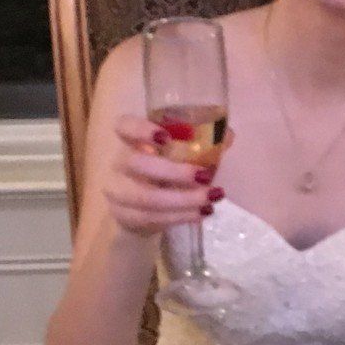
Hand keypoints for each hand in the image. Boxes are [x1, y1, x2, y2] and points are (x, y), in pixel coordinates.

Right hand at [98, 115, 225, 238]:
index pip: (124, 126)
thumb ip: (201, 143)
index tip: (166, 137)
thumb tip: (228, 136)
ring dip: (182, 200)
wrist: (140, 210)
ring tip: (210, 200)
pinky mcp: (123, 215)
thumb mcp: (179, 155)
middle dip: (174, 172)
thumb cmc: (164, 172)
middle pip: (137, 163)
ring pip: (146, 197)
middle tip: (205, 176)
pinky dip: (179, 216)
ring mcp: (117, 191)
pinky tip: (200, 214)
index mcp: (131, 139)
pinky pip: (150, 218)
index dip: (141, 129)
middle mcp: (119, 162)